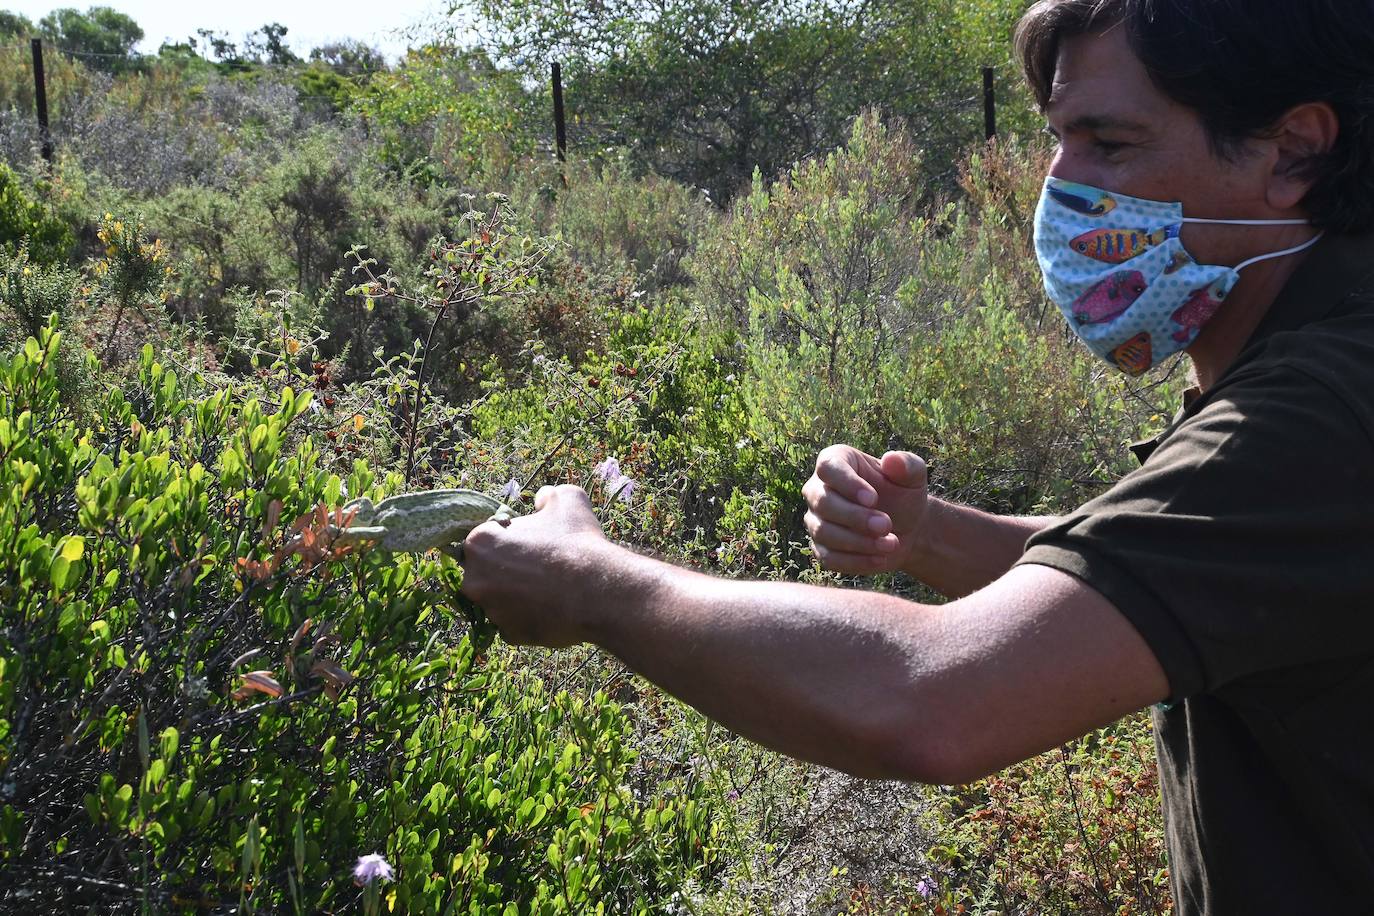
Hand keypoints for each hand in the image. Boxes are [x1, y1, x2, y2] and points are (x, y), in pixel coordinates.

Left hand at [459, 485, 609, 646]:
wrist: (597, 590)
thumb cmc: (577, 541)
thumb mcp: (566, 499)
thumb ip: (546, 495)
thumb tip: (541, 499)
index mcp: (479, 543)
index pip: (483, 541)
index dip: (507, 540)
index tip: (530, 544)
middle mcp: (474, 579)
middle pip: (485, 573)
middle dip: (506, 571)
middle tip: (537, 568)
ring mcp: (490, 610)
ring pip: (499, 601)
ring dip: (516, 596)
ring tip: (548, 590)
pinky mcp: (508, 635)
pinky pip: (514, 624)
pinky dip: (528, 618)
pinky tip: (551, 609)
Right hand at [802, 445, 931, 574]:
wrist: (906, 528)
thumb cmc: (904, 495)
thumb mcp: (913, 477)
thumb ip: (908, 465)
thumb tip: (892, 459)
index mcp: (837, 461)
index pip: (828, 468)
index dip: (847, 483)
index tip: (873, 499)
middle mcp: (818, 490)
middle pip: (823, 502)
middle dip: (855, 517)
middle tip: (886, 525)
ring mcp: (816, 520)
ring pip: (824, 532)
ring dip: (858, 541)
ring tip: (891, 543)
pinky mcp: (821, 548)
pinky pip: (829, 558)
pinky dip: (856, 561)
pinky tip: (881, 558)